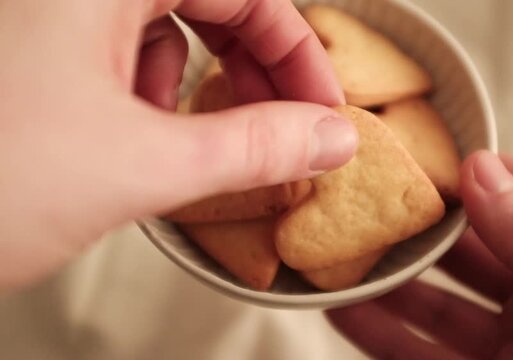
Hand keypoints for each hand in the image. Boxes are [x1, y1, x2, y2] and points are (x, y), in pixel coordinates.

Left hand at [0, 0, 357, 289]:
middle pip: (209, 0)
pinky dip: (150, 88)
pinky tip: (132, 130)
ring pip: (166, 24)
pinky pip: (121, 47)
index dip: (297, 50)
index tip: (321, 107)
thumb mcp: (140, 166)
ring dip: (197, 82)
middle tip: (279, 123)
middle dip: (254, 67)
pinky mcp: (37, 43)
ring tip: (183, 137)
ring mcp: (52, 12)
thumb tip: (327, 138)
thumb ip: (255, 149)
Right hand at [327, 151, 512, 358]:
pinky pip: (420, 359)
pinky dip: (381, 334)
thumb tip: (482, 171)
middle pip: (470, 252)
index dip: (474, 175)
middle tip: (366, 199)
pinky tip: (347, 311)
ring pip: (437, 306)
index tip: (417, 152)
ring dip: (390, 281)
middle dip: (419, 227)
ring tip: (343, 251)